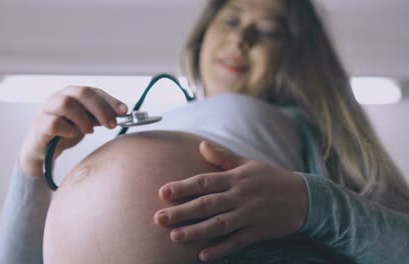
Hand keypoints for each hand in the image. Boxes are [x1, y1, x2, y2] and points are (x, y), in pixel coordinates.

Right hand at [19, 86, 127, 176]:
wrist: (42, 151)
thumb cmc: (65, 133)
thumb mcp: (86, 123)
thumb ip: (99, 117)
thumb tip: (120, 114)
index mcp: (71, 94)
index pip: (93, 91)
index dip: (110, 100)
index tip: (124, 111)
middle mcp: (58, 97)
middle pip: (82, 93)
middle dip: (101, 108)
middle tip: (111, 124)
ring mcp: (46, 110)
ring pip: (66, 103)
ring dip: (83, 118)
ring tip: (89, 130)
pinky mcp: (39, 126)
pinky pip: (54, 123)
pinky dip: (68, 129)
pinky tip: (72, 135)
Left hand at [153, 141, 308, 261]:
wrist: (304, 197)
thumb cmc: (271, 178)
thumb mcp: (248, 163)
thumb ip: (223, 158)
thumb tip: (201, 145)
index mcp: (236, 178)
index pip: (204, 182)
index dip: (183, 187)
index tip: (162, 192)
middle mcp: (240, 196)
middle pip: (207, 205)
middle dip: (182, 212)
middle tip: (159, 218)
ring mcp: (249, 215)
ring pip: (219, 225)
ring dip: (196, 232)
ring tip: (175, 236)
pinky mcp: (258, 232)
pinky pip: (237, 242)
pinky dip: (221, 249)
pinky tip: (204, 256)